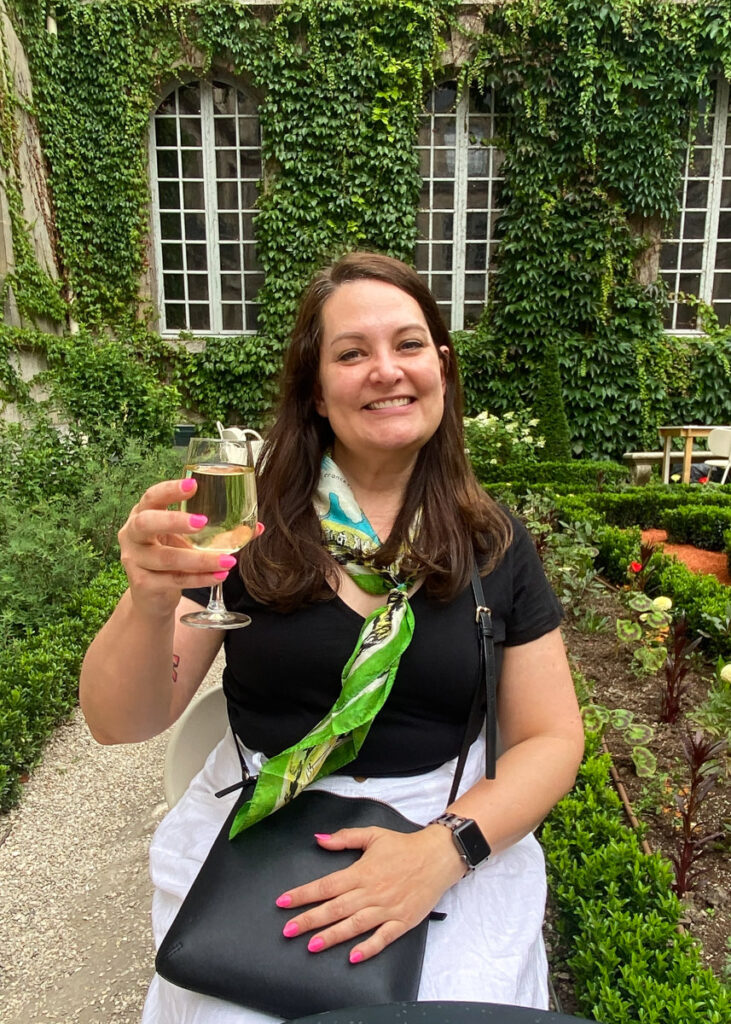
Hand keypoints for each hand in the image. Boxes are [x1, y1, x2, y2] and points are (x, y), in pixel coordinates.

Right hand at [118, 478, 250, 618]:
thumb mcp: (187, 539)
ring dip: (201, 559)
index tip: (194, 485)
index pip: (151, 497)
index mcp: (142, 514)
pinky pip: (174, 580)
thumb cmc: (172, 556)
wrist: (152, 597)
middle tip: (202, 522)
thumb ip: (216, 531)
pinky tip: (219, 576)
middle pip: (146, 523)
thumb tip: (257, 527)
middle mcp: (132, 535)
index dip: (169, 490)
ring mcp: (134, 561)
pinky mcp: (142, 585)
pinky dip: (199, 579)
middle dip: (174, 521)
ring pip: (167, 558)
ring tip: (229, 560)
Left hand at [276, 824, 464, 962]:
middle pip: (335, 908)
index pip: (326, 885)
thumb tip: (319, 839)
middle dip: (309, 920)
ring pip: (354, 925)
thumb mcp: (373, 835)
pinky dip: (368, 947)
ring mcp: (386, 908)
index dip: (303, 894)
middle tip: (288, 930)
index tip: (283, 902)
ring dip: (332, 936)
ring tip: (312, 945)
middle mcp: (371, 892)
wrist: (437, 856)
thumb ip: (345, 838)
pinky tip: (353, 956)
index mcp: (361, 871)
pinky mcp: (402, 921)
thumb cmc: (404, 846)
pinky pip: (383, 937)